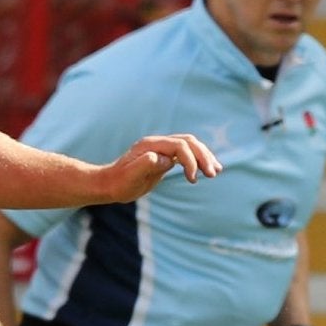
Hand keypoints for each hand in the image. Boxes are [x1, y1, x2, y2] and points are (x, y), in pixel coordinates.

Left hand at [93, 133, 221, 202]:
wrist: (109, 184)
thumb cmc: (119, 183)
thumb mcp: (130, 176)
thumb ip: (145, 165)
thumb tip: (163, 159)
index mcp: (151, 146)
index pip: (179, 145)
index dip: (190, 160)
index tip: (194, 179)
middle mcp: (158, 144)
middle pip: (188, 142)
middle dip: (203, 156)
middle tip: (212, 174)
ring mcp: (162, 150)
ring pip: (190, 146)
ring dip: (204, 157)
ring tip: (216, 171)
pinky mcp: (164, 157)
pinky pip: (185, 154)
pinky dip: (198, 161)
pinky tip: (206, 170)